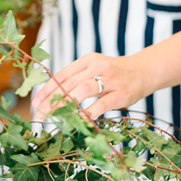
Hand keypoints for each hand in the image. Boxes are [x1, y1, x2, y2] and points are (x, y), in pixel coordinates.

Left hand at [31, 52, 148, 118]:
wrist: (145, 70)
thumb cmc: (113, 74)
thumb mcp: (94, 70)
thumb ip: (76, 79)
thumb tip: (51, 98)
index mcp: (87, 61)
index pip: (61, 75)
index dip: (46, 89)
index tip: (35, 103)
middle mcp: (97, 67)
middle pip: (69, 84)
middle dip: (52, 100)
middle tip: (40, 114)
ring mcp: (111, 80)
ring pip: (84, 90)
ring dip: (66, 104)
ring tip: (55, 116)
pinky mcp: (122, 93)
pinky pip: (103, 103)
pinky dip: (90, 112)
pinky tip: (79, 119)